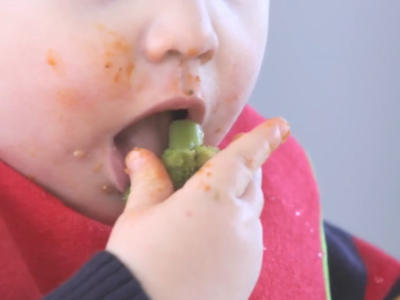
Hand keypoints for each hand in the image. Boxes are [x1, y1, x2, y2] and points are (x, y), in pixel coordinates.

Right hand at [106, 117, 289, 299]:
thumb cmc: (138, 261)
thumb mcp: (139, 216)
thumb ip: (148, 179)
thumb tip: (141, 155)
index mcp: (212, 197)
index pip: (243, 158)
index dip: (262, 138)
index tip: (281, 125)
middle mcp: (239, 221)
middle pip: (252, 184)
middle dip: (247, 169)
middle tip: (229, 165)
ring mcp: (248, 250)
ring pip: (250, 214)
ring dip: (238, 202)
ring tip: (211, 208)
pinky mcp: (248, 274)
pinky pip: (248, 241)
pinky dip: (236, 230)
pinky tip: (213, 241)